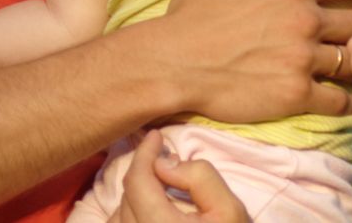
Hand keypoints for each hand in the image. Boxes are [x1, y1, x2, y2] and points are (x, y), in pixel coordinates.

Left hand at [109, 130, 247, 222]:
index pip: (137, 180)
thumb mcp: (230, 211)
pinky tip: (154, 214)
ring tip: (162, 190)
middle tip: (166, 163)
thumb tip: (163, 163)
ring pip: (121, 214)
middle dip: (145, 175)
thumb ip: (199, 178)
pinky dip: (132, 217)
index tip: (157, 137)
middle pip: (128, 196)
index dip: (145, 153)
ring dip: (137, 197)